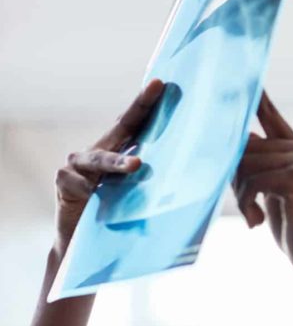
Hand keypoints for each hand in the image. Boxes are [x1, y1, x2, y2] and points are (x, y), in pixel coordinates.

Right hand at [53, 80, 162, 252]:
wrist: (83, 243)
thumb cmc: (117, 217)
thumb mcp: (140, 196)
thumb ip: (155, 180)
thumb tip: (196, 170)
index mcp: (120, 151)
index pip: (138, 123)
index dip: (149, 102)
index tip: (164, 83)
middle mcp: (100, 151)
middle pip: (121, 125)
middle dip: (140, 105)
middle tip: (157, 88)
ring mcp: (79, 165)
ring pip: (101, 158)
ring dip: (118, 161)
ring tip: (136, 165)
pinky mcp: (64, 182)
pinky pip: (77, 182)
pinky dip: (88, 189)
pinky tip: (93, 195)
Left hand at [234, 90, 292, 294]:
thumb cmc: (291, 224)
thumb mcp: (271, 190)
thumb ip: (258, 164)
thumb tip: (232, 142)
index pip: (270, 115)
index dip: (256, 95)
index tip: (243, 73)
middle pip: (244, 147)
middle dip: (236, 179)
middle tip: (246, 206)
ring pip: (245, 165)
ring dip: (240, 195)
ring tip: (252, 215)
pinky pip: (252, 180)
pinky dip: (246, 204)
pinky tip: (256, 222)